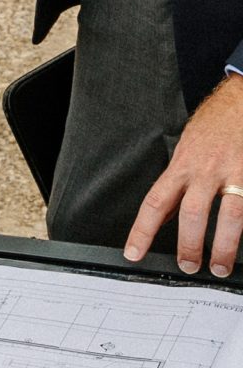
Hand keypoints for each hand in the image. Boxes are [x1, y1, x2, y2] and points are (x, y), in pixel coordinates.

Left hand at [125, 75, 242, 277]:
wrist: (239, 100)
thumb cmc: (212, 126)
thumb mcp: (185, 151)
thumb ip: (176, 184)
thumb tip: (162, 216)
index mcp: (182, 166)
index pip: (155, 202)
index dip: (142, 230)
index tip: (134, 253)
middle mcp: (206, 170)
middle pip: (193, 212)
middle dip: (189, 245)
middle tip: (188, 266)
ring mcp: (234, 173)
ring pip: (229, 215)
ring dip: (223, 246)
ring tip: (219, 266)